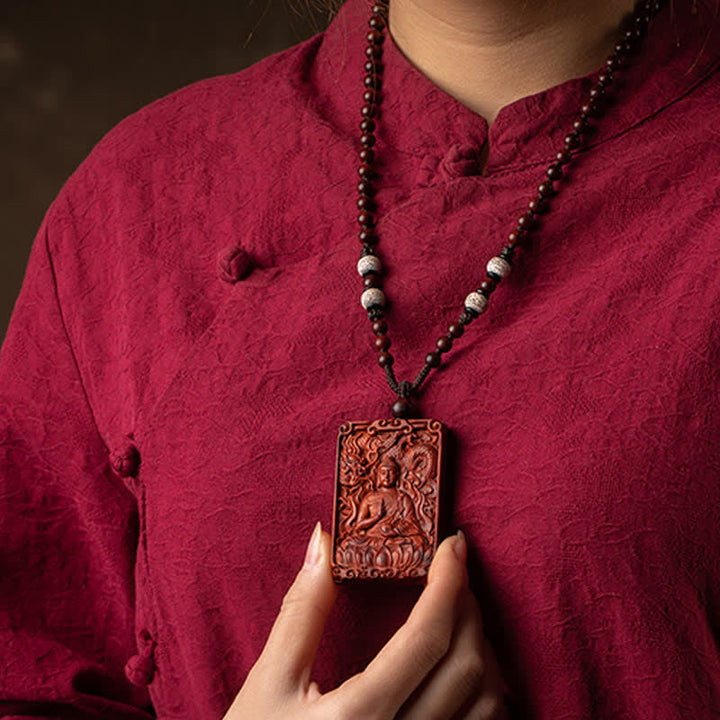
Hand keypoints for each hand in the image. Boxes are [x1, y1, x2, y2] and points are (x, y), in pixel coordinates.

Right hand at [223, 524, 506, 718]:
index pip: (427, 637)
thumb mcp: (270, 680)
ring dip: (483, 649)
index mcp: (359, 716)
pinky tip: (462, 671)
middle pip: (467, 666)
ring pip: (487, 705)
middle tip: (453, 574)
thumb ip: (301, 610)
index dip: (448, 582)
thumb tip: (324, 541)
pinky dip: (486, 695)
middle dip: (468, 606)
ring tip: (459, 616)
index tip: (454, 545)